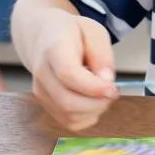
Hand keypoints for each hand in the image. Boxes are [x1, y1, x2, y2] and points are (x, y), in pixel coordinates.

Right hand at [28, 10, 118, 131]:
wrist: (43, 36)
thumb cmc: (71, 33)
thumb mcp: (94, 32)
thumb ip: (102, 55)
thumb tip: (107, 80)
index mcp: (54, 50)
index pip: (69, 76)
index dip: (93, 87)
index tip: (113, 89)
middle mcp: (42, 74)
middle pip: (68, 101)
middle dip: (98, 103)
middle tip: (113, 91)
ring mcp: (41, 92)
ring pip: (69, 116)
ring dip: (95, 111)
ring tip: (103, 93)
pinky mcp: (45, 104)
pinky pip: (69, 122)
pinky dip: (87, 117)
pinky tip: (93, 101)